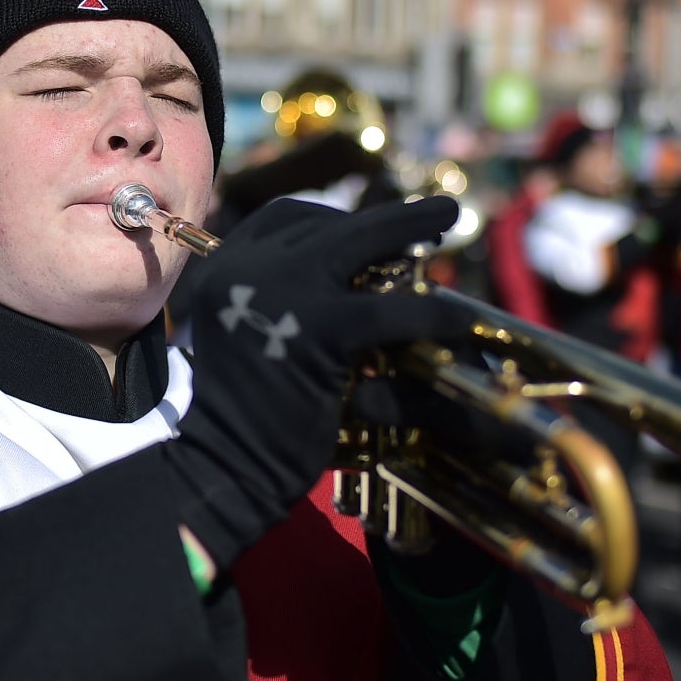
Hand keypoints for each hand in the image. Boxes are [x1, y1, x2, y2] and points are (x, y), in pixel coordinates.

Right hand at [168, 194, 461, 566]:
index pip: (284, 218)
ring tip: (449, 218)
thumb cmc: (244, 416)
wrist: (225, 467)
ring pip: (359, 241)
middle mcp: (243, 268)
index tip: (368, 227)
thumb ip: (280, 300)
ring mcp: (280, 292)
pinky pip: (387, 309)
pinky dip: (429, 311)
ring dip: (411, 224)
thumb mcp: (250, 335)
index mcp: (223, 269)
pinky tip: (458, 317)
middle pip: (324, 221)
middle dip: (381, 215)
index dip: (333, 218)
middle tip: (434, 212)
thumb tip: (348, 273)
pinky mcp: (317, 330)